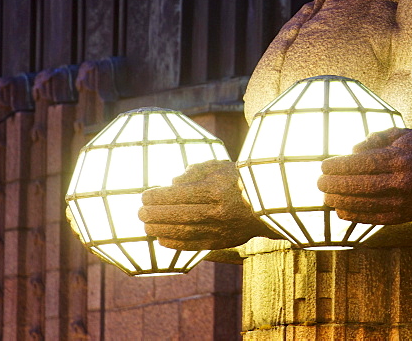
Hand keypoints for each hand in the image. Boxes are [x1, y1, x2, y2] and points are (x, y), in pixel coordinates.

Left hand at [138, 159, 272, 249]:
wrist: (271, 204)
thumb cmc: (243, 180)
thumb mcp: (222, 166)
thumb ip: (197, 171)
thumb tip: (173, 182)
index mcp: (217, 189)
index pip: (180, 194)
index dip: (159, 196)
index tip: (145, 195)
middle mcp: (218, 211)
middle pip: (178, 215)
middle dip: (154, 214)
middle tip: (140, 212)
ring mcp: (220, 228)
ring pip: (183, 232)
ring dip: (160, 230)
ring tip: (146, 225)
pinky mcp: (223, 241)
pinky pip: (194, 246)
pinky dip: (175, 243)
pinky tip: (162, 239)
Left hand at [318, 127, 411, 224]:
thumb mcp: (403, 134)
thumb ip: (377, 137)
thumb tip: (353, 150)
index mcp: (401, 158)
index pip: (365, 163)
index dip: (341, 166)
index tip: (324, 165)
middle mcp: (402, 181)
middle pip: (361, 185)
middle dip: (336, 184)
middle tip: (318, 182)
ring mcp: (403, 201)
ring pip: (365, 204)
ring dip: (341, 201)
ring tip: (325, 196)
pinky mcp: (403, 215)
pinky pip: (374, 218)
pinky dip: (354, 215)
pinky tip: (340, 209)